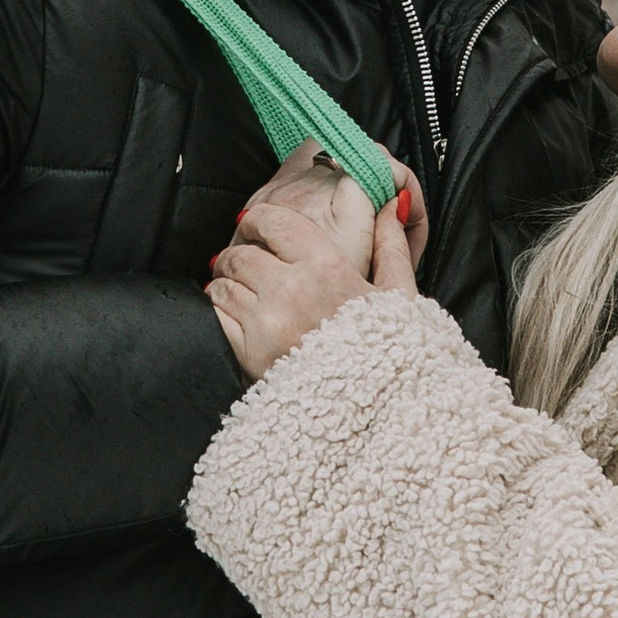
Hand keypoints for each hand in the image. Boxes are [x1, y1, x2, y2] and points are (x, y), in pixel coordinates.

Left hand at [209, 157, 421, 381]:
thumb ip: (391, 247)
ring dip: (227, 285)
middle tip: (248, 266)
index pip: (272, 222)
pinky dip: (220, 314)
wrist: (379, 412)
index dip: (259, 221)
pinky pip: (216, 317)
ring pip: (222, 284)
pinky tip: (239, 318)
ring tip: (244, 294)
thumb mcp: (400, 296)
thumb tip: (392, 206)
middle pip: (240, 254)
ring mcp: (267, 323)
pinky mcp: (250, 353)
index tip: (259, 229)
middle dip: (239, 256)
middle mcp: (292, 289)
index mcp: (328, 267)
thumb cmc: (392, 354)